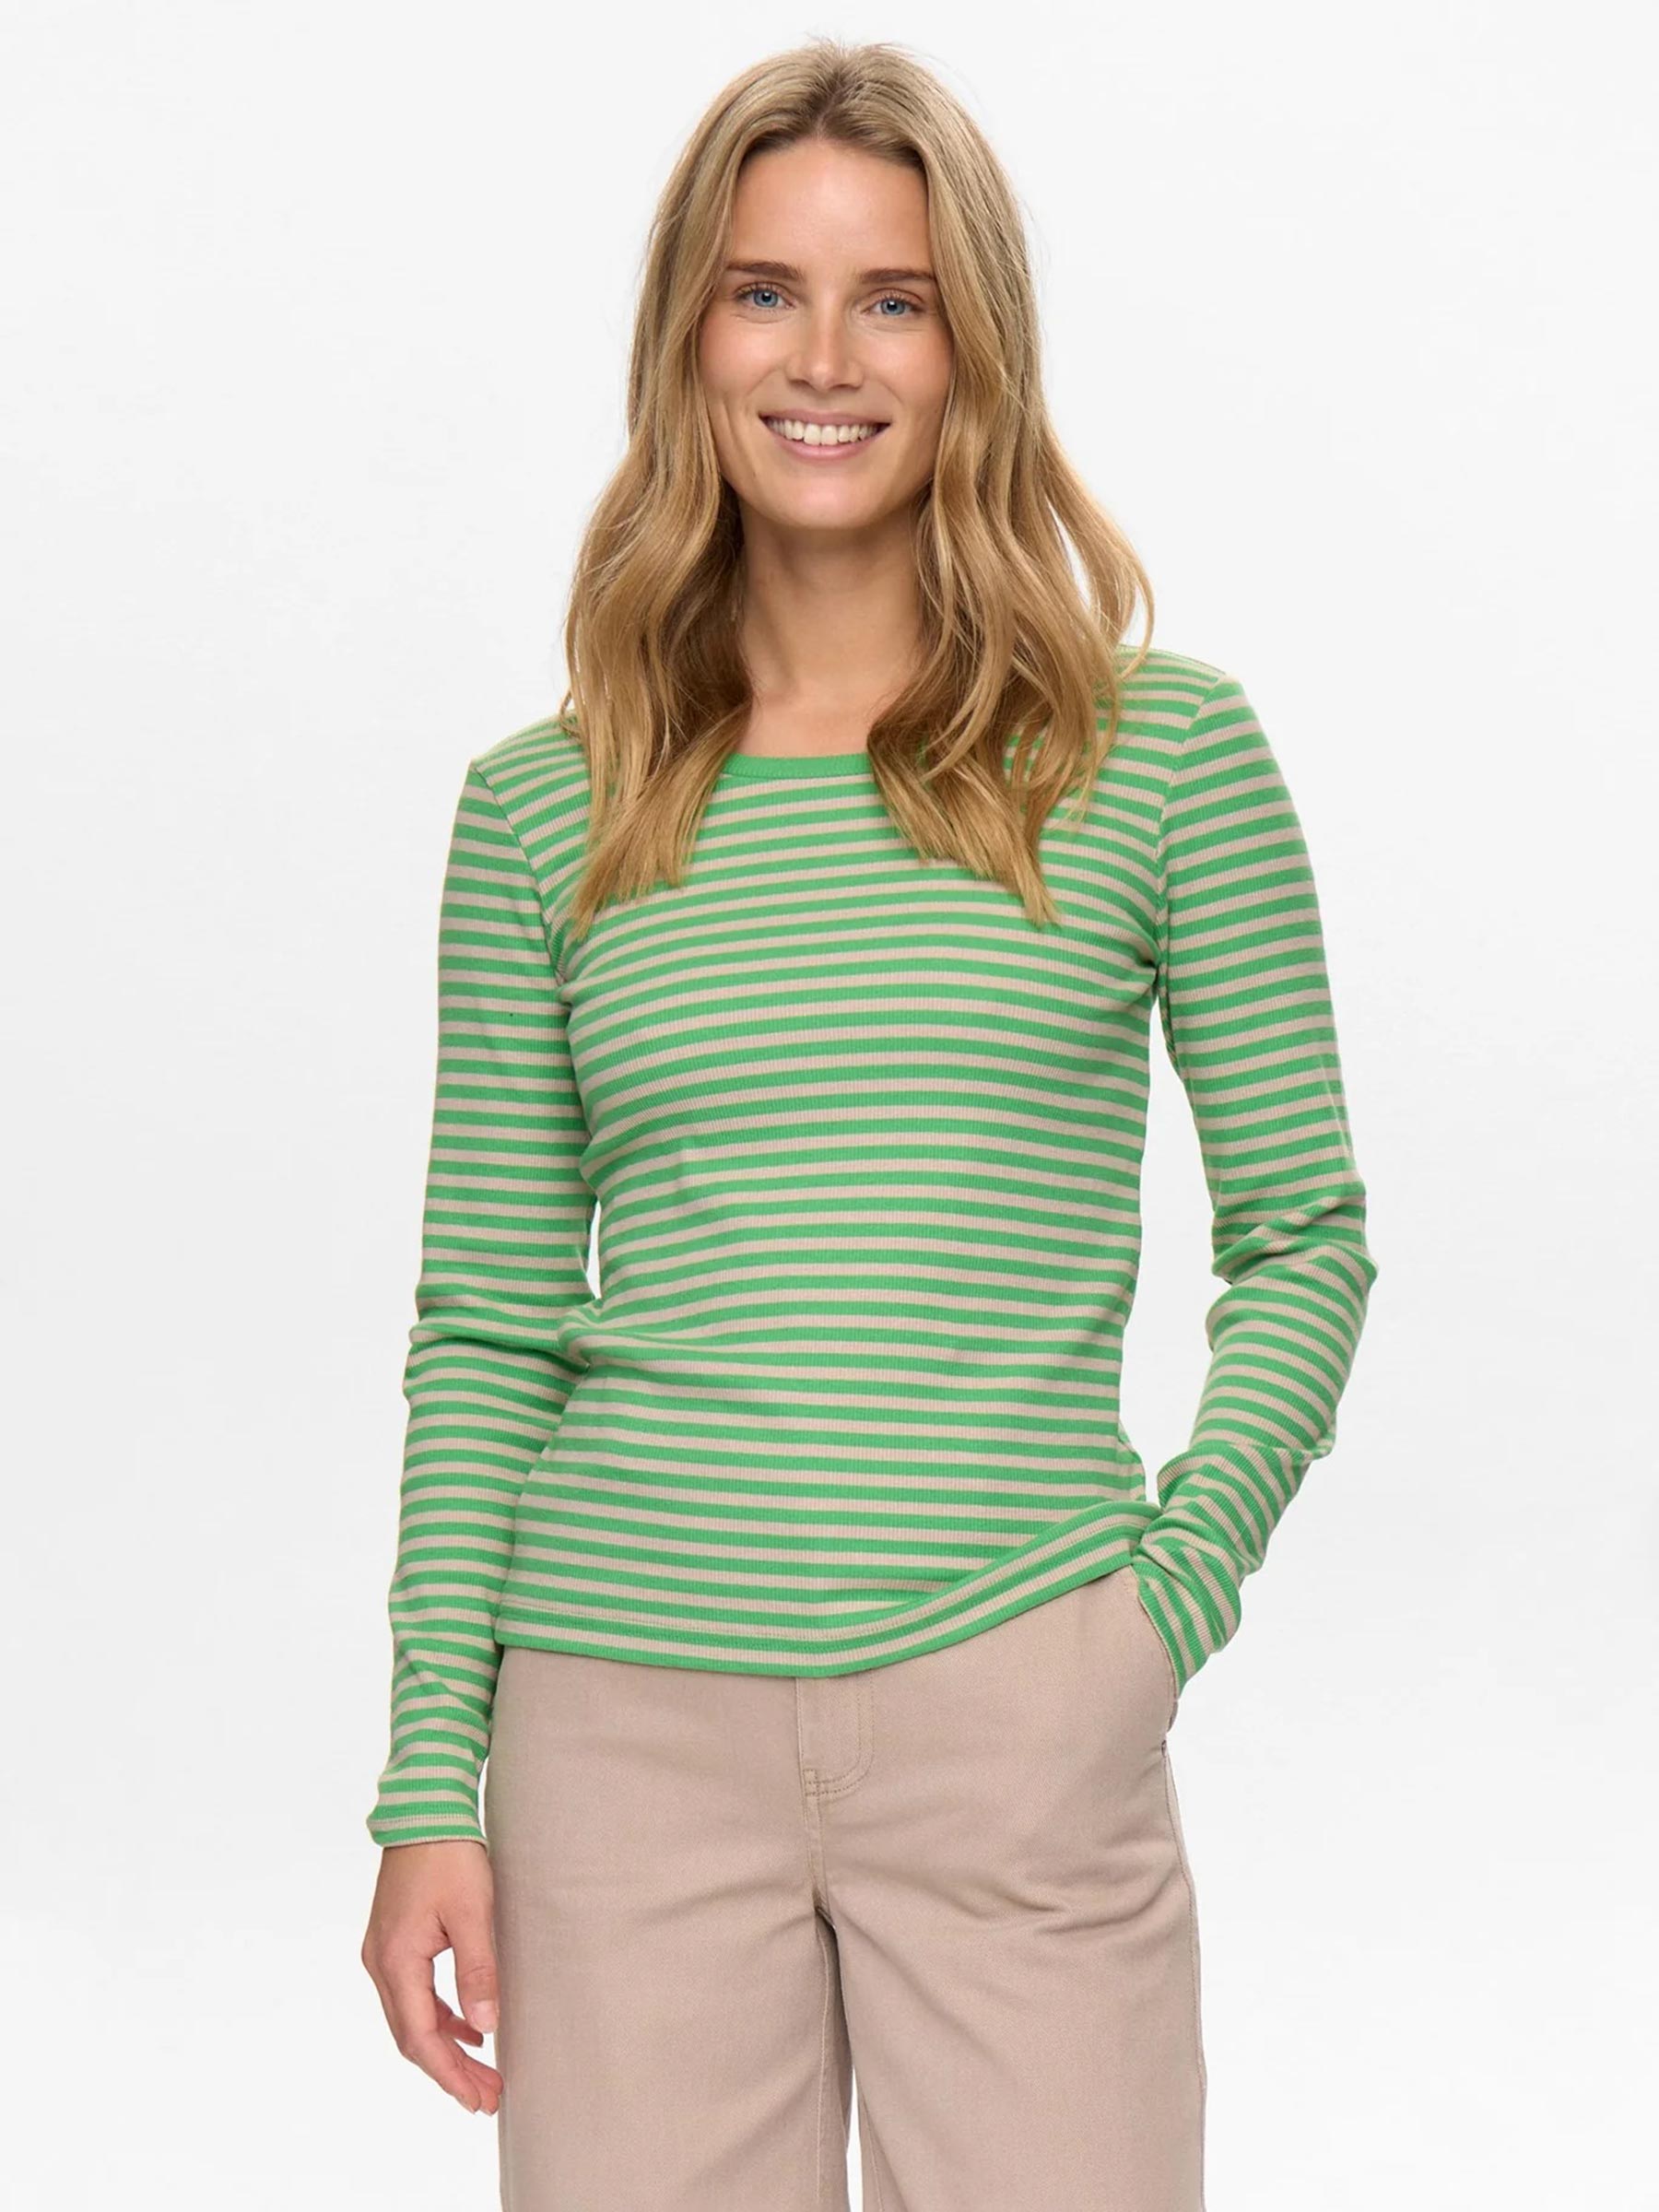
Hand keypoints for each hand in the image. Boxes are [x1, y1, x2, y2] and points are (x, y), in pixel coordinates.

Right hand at [362, 1839, 503, 2113]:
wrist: (423, 1809)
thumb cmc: (449, 1854)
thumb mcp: (473, 1911)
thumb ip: (478, 1969)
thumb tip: (485, 2027)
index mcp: (396, 1961)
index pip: (421, 2037)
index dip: (450, 2074)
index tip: (480, 2099)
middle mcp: (381, 1962)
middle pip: (413, 2036)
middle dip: (449, 2070)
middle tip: (487, 2098)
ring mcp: (383, 1951)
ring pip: (412, 2018)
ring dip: (445, 2046)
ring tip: (481, 2072)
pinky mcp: (394, 1940)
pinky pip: (414, 1994)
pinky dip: (439, 2017)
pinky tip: (466, 2026)